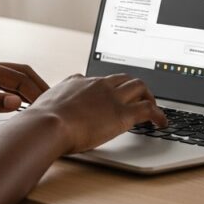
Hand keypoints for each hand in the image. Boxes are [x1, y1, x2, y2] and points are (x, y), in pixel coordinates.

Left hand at [0, 57, 49, 120]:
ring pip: (11, 77)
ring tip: (43, 103)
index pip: (18, 77)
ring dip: (28, 87)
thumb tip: (16, 101)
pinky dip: (15, 90)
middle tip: (55, 102)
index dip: (37, 91)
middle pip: (19, 72)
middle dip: (38, 85)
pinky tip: (19, 101)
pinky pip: (0, 83)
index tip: (51, 105)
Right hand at [21, 73, 166, 152]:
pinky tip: (161, 123)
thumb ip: (53, 103)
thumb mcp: (45, 105)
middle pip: (124, 78)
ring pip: (140, 87)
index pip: (101, 79)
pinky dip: (159, 115)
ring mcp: (112, 97)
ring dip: (149, 97)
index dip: (111, 87)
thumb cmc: (42, 120)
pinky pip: (148, 109)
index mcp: (80, 82)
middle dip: (135, 88)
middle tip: (140, 100)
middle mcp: (99, 85)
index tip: (114, 95)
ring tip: (153, 109)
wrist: (48, 125)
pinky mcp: (123, 114)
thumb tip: (49, 106)